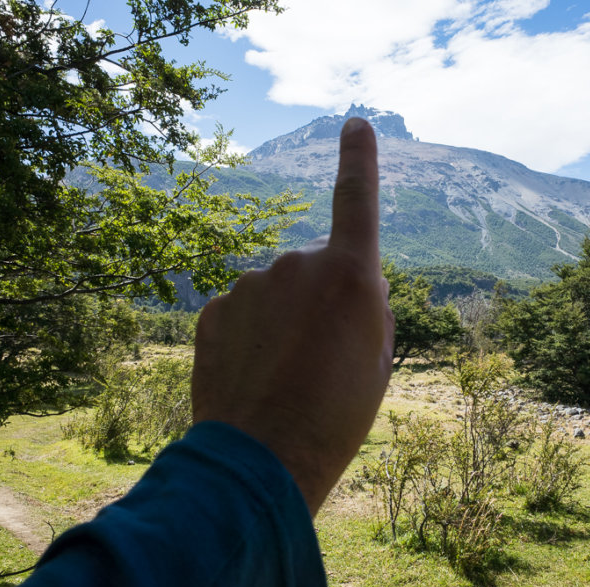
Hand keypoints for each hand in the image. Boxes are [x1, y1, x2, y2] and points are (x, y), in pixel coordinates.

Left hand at [191, 118, 393, 516]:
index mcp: (347, 274)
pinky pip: (241, 312)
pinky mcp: (213, 310)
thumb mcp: (376, 355)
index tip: (355, 125)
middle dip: (318, 300)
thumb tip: (341, 283)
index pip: (356, 201)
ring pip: (274, 293)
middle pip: (313, 269)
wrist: (265, 457)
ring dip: (282, 321)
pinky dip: (249, 336)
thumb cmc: (337, 412)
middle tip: (321, 357)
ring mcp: (248, 285)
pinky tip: (254, 375)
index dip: (358, 160)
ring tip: (286, 375)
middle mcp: (295, 265)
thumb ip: (362, 303)